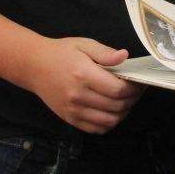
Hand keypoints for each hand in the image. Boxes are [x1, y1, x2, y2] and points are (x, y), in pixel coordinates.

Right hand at [27, 37, 144, 133]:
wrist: (34, 66)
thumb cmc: (62, 52)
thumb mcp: (84, 44)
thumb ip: (105, 53)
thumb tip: (125, 57)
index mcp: (84, 75)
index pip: (118, 89)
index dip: (134, 88)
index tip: (140, 81)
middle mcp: (78, 96)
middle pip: (116, 106)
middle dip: (132, 99)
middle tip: (137, 90)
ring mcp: (73, 111)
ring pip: (109, 121)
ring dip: (123, 113)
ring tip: (127, 100)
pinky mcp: (70, 119)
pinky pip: (96, 129)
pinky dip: (109, 123)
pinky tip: (113, 111)